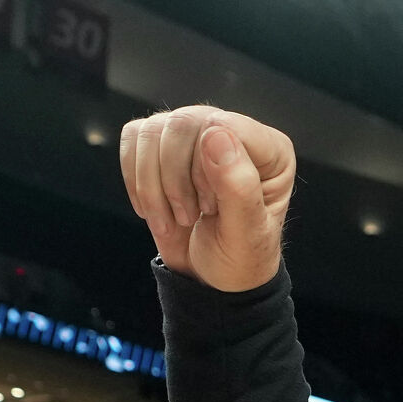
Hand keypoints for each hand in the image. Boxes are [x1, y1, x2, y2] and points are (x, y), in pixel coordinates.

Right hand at [118, 107, 294, 292]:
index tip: (210, 208)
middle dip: (176, 181)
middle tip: (190, 217)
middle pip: (182, 124)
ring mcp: (196, 135)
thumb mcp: (246, 234)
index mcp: (271, 151)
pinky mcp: (162, 144)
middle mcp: (234, 133)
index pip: (223, 126)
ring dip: (153, 186)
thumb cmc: (240, 257)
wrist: (211, 277)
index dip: (204, 168)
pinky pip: (131, 139)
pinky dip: (137, 181)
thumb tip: (215, 134)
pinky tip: (156, 209)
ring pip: (152, 132)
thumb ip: (239, 187)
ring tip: (177, 218)